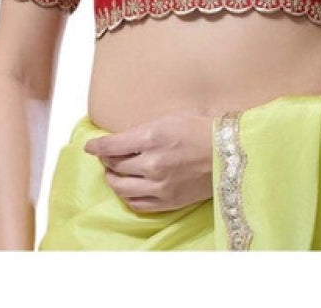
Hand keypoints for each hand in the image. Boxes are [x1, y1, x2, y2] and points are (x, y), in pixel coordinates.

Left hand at [84, 111, 214, 212]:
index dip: (97, 146)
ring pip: (121, 186)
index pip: (112, 145)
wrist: (230, 152)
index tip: (90, 146)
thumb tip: (125, 135)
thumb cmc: (204, 128)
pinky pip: (136, 203)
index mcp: (152, 137)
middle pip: (114, 165)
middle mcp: (152, 163)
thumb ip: (145, 128)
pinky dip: (127, 195)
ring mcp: (159, 185)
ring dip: (113, 178)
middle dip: (106, 160)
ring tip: (115, 173)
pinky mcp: (167, 201)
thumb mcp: (172, 117)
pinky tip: (129, 187)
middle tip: (107, 156)